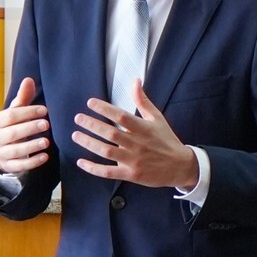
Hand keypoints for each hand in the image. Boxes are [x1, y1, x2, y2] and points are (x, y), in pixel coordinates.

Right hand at [0, 77, 51, 175]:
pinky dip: (32, 162)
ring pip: (15, 150)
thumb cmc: (11, 127)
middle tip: (46, 124)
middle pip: (12, 133)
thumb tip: (29, 79)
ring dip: (31, 146)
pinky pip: (19, 165)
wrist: (1, 150)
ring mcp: (1, 153)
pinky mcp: (8, 166)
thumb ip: (22, 97)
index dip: (27, 112)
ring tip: (46, 142)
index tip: (44, 110)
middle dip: (30, 128)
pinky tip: (45, 156)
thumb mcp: (15, 112)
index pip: (11, 116)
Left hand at [71, 81, 199, 189]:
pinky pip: (108, 172)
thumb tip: (136, 81)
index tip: (90, 103)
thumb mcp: (157, 118)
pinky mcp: (131, 175)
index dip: (105, 109)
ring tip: (76, 135)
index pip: (121, 116)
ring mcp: (133, 160)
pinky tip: (81, 162)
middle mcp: (137, 144)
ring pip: (106, 151)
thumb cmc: (167, 140)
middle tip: (78, 118)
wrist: (180, 166)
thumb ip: (143, 100)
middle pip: (110, 133)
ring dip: (89, 143)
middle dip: (92, 125)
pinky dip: (93, 168)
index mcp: (143, 128)